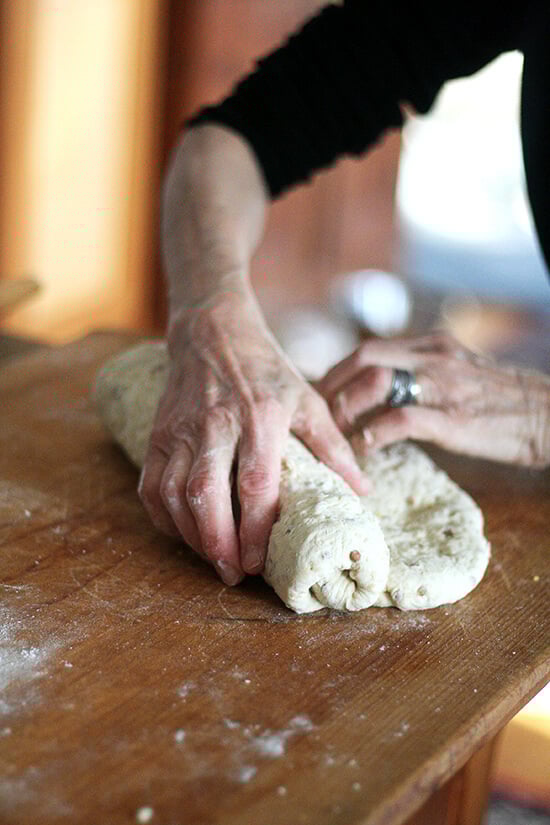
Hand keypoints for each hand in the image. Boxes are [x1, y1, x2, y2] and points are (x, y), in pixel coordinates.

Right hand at [138, 291, 368, 585]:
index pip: (255, 482)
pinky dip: (162, 516)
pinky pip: (151, 484)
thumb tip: (362, 491)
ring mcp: (180, 430)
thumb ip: (333, 446)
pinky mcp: (158, 433)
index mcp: (260, 417)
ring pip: (173, 493)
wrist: (213, 332)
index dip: (255, 528)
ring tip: (213, 559)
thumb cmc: (266, 370)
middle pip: (206, 494)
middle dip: (217, 542)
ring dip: (190, 535)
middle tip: (232, 573)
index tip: (260, 561)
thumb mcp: (307, 399)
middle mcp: (216, 425)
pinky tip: (183, 533)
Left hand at [316, 332, 549, 467]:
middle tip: (317, 416)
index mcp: (434, 346)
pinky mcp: (453, 418)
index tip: (321, 395)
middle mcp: (435, 357)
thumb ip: (423, 377)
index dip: (337, 372)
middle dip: (331, 386)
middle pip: (363, 358)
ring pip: (375, 381)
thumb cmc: (504, 404)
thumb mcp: (460, 376)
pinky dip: (373, 433)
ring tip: (335, 434)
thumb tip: (381, 398)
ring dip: (346, 408)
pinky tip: (363, 449)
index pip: (369, 349)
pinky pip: (401, 419)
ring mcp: (444, 386)